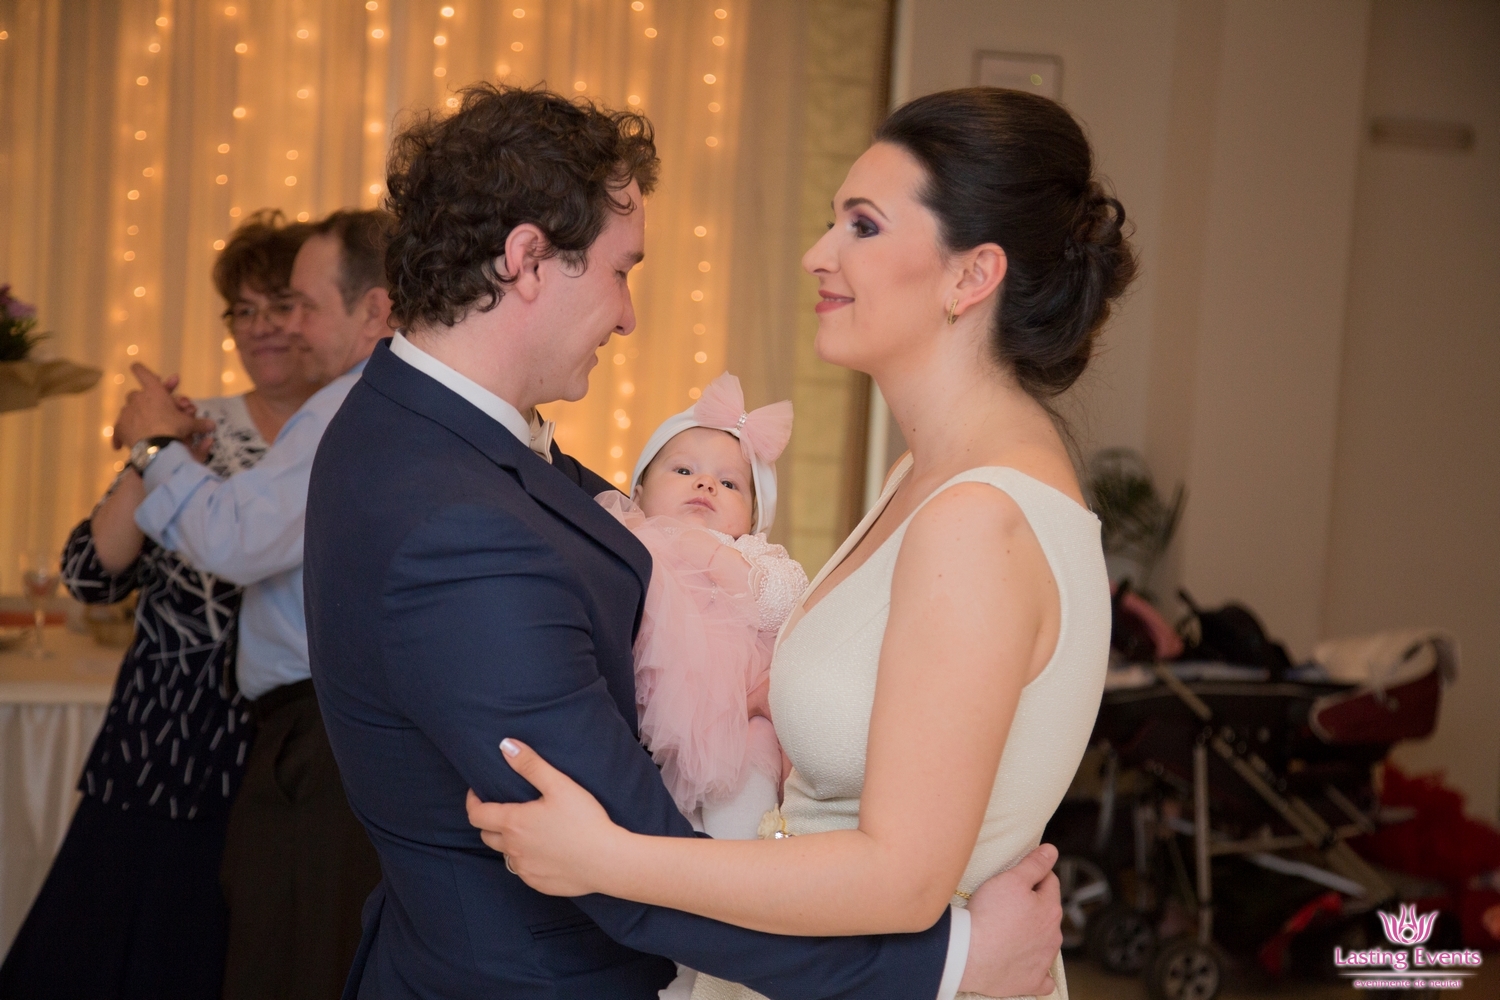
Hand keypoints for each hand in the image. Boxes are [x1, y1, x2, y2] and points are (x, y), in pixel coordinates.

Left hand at [113, 364, 212, 448]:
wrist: (157, 447)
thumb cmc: (174, 429)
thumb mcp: (189, 425)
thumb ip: (199, 424)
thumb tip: (213, 426)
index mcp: (154, 391)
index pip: (143, 373)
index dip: (140, 369)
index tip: (134, 365)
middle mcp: (137, 398)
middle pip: (137, 394)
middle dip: (146, 400)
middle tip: (153, 410)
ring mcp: (126, 413)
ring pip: (128, 410)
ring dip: (136, 416)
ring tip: (143, 428)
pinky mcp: (120, 428)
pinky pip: (117, 431)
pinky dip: (118, 437)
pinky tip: (116, 446)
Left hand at [465, 738, 625, 896]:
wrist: (607, 861)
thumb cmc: (584, 821)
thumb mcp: (559, 785)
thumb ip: (530, 764)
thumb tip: (505, 746)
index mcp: (514, 823)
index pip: (477, 814)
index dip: (473, 802)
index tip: (478, 793)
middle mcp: (513, 849)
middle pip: (487, 835)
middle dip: (490, 821)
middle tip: (506, 810)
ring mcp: (525, 869)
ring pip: (505, 854)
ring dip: (509, 842)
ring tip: (528, 830)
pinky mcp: (538, 883)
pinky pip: (524, 870)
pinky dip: (527, 859)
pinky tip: (545, 851)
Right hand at [958, 843, 1062, 996]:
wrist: (969, 954)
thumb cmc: (988, 915)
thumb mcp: (1011, 879)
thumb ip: (1034, 864)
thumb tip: (1052, 851)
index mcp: (1050, 908)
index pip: (1050, 882)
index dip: (1033, 875)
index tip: (1017, 878)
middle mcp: (1053, 935)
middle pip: (1047, 912)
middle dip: (1034, 905)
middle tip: (1008, 903)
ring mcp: (1044, 960)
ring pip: (1045, 941)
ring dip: (1034, 934)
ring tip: (1008, 930)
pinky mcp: (1032, 981)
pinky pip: (1042, 977)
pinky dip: (1036, 970)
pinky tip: (1024, 963)